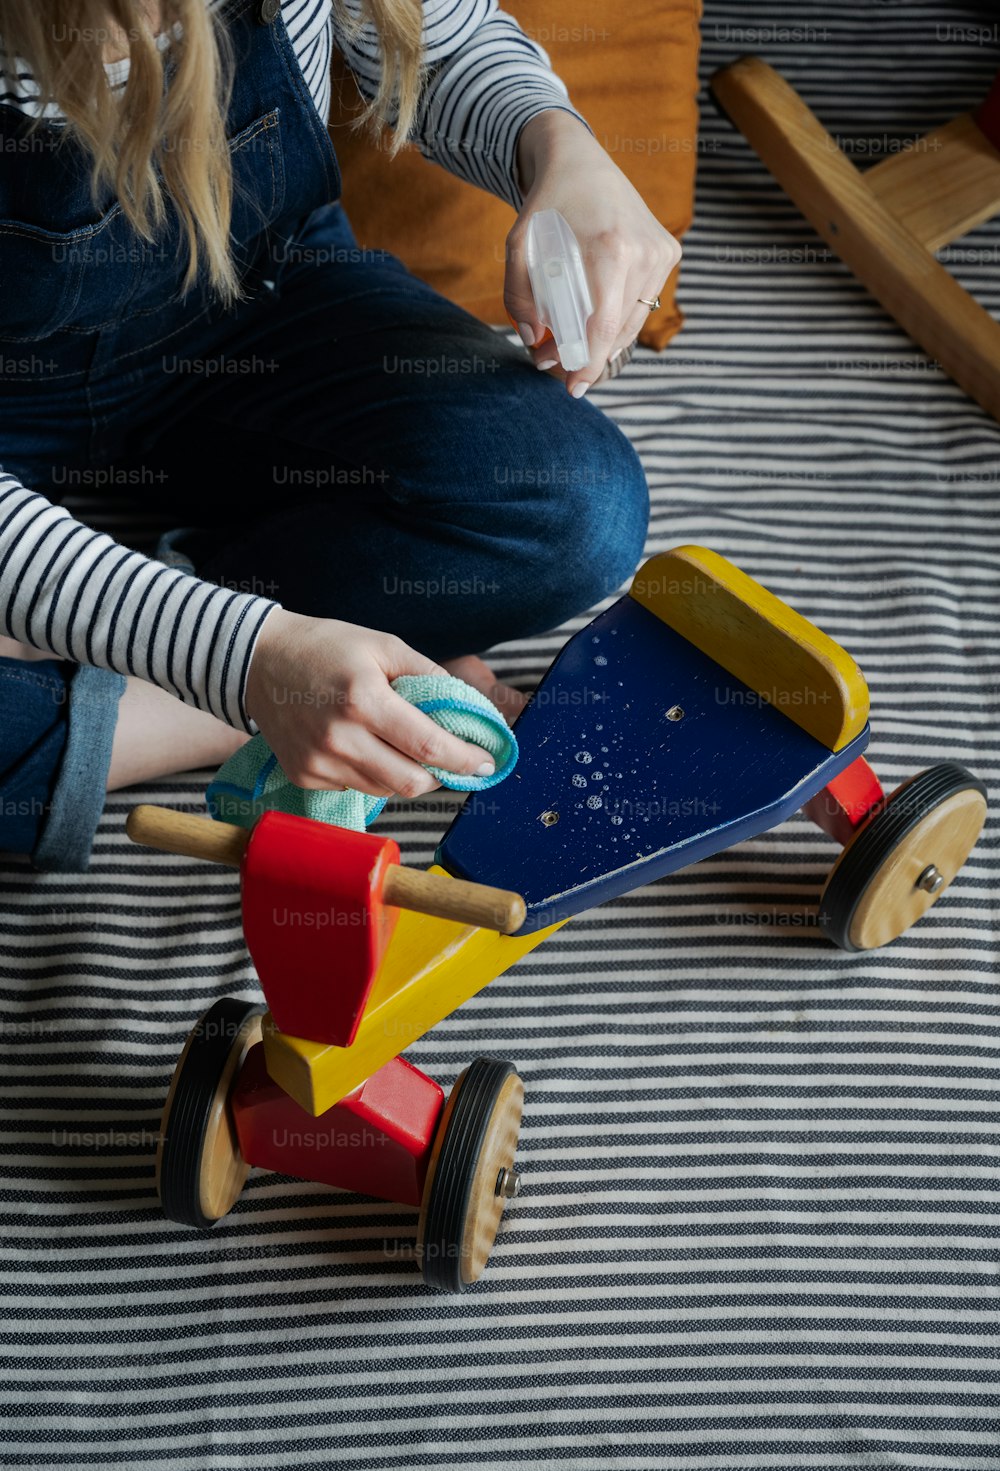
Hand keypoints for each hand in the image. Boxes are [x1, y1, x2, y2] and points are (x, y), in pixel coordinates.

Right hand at [243, 608, 496, 797]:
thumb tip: (470, 709)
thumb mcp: (384, 645)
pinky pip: (357, 788)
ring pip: (386, 790)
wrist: (258, 660)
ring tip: (404, 745)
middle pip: (410, 783)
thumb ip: (429, 676)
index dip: (465, 760)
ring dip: (407, 774)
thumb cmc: (327, 647)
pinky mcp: (304, 775)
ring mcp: (318, 762)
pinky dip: (373, 774)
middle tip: (452, 760)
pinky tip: (364, 745)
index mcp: (363, 700)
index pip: (427, 747)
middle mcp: (339, 738)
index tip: (487, 763)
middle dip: (441, 775)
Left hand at [506, 110, 681, 396]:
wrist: (581, 159)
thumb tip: (534, 340)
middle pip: (618, 332)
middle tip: (551, 363)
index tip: (572, 388)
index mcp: (610, 249)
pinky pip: (642, 304)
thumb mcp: (518, 244)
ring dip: (601, 342)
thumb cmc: (547, 202)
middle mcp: (644, 253)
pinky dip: (617, 319)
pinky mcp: (668, 252)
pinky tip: (593, 317)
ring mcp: (661, 253)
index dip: (588, 365)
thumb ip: (520, 296)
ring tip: (566, 342)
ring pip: (632, 323)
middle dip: (585, 356)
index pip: (603, 327)